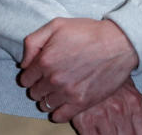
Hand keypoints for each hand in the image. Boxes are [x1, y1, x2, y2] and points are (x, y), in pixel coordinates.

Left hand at [18, 18, 138, 122]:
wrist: (118, 43)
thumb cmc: (88, 32)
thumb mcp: (56, 25)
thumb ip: (33, 42)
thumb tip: (23, 63)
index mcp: (45, 60)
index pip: (25, 78)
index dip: (31, 74)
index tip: (40, 71)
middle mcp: (53, 79)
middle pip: (34, 93)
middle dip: (39, 86)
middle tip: (50, 78)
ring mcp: (67, 92)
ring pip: (45, 105)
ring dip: (48, 98)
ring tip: (58, 89)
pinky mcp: (81, 102)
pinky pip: (59, 116)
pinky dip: (57, 112)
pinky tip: (63, 102)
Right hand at [69, 78, 141, 134]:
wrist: (89, 61)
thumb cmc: (111, 79)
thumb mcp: (134, 91)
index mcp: (134, 103)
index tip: (134, 134)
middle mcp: (120, 110)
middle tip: (118, 129)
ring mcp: (102, 115)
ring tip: (106, 128)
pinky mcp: (84, 120)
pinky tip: (96, 129)